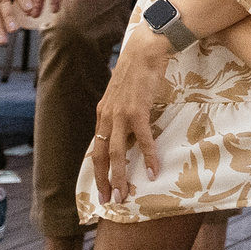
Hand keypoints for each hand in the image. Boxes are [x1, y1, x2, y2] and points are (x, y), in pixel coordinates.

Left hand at [90, 24, 176, 200]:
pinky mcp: (138, 110)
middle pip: (103, 155)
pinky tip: (153, 170)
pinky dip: (148, 156)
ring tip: (124, 194)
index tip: (101, 186)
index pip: (98, 147)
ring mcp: (121, 114)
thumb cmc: (138, 68)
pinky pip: (143, 140)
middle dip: (104, 180)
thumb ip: (122, 108)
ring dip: (120, 176)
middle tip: (108, 200)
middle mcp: (108, 116)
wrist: (145, 48)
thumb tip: (130, 123)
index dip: (98, 169)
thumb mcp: (124, 92)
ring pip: (118, 153)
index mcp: (103, 113)